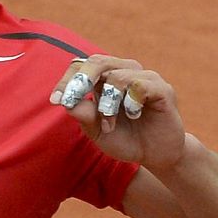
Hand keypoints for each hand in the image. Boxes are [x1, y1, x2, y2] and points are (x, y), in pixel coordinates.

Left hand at [49, 55, 186, 171]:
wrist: (154, 156)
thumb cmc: (124, 138)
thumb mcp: (96, 130)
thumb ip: (83, 115)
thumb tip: (66, 101)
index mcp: (104, 78)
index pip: (80, 65)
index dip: (67, 80)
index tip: (55, 100)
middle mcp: (123, 71)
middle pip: (96, 61)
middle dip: (80, 81)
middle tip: (71, 101)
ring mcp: (144, 78)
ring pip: (116, 76)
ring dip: (107, 104)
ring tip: (109, 125)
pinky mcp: (162, 89)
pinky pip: (139, 86)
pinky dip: (130, 103)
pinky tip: (133, 115)